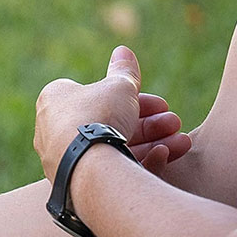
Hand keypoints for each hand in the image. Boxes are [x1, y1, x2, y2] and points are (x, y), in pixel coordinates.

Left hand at [35, 46, 188, 178]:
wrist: (87, 167)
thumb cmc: (97, 118)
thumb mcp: (118, 87)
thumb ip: (124, 71)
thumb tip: (123, 51)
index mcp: (56, 100)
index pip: (99, 96)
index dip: (134, 99)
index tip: (160, 103)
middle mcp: (54, 130)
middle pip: (111, 124)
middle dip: (150, 123)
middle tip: (176, 123)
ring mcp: (64, 160)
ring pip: (114, 149)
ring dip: (153, 143)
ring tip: (182, 142)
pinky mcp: (75, 185)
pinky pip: (109, 172)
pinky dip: (138, 162)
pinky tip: (163, 155)